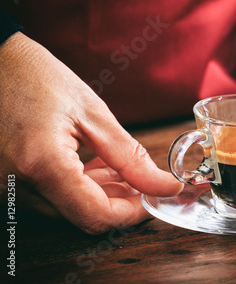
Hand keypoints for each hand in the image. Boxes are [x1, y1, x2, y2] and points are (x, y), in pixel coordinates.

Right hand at [0, 33, 182, 233]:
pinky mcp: (3, 184)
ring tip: (114, 164)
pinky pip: (48, 198)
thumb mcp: (92, 113)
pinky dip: (76, 188)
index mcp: (40, 163)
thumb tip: (162, 185)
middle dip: (119, 200)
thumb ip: (130, 156)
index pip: (96, 215)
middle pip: (82, 216)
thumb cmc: (37, 78)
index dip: (133, 213)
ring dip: (98, 193)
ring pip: (67, 209)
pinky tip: (91, 164)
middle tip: (139, 177)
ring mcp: (4, 187)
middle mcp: (15, 184)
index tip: (155, 198)